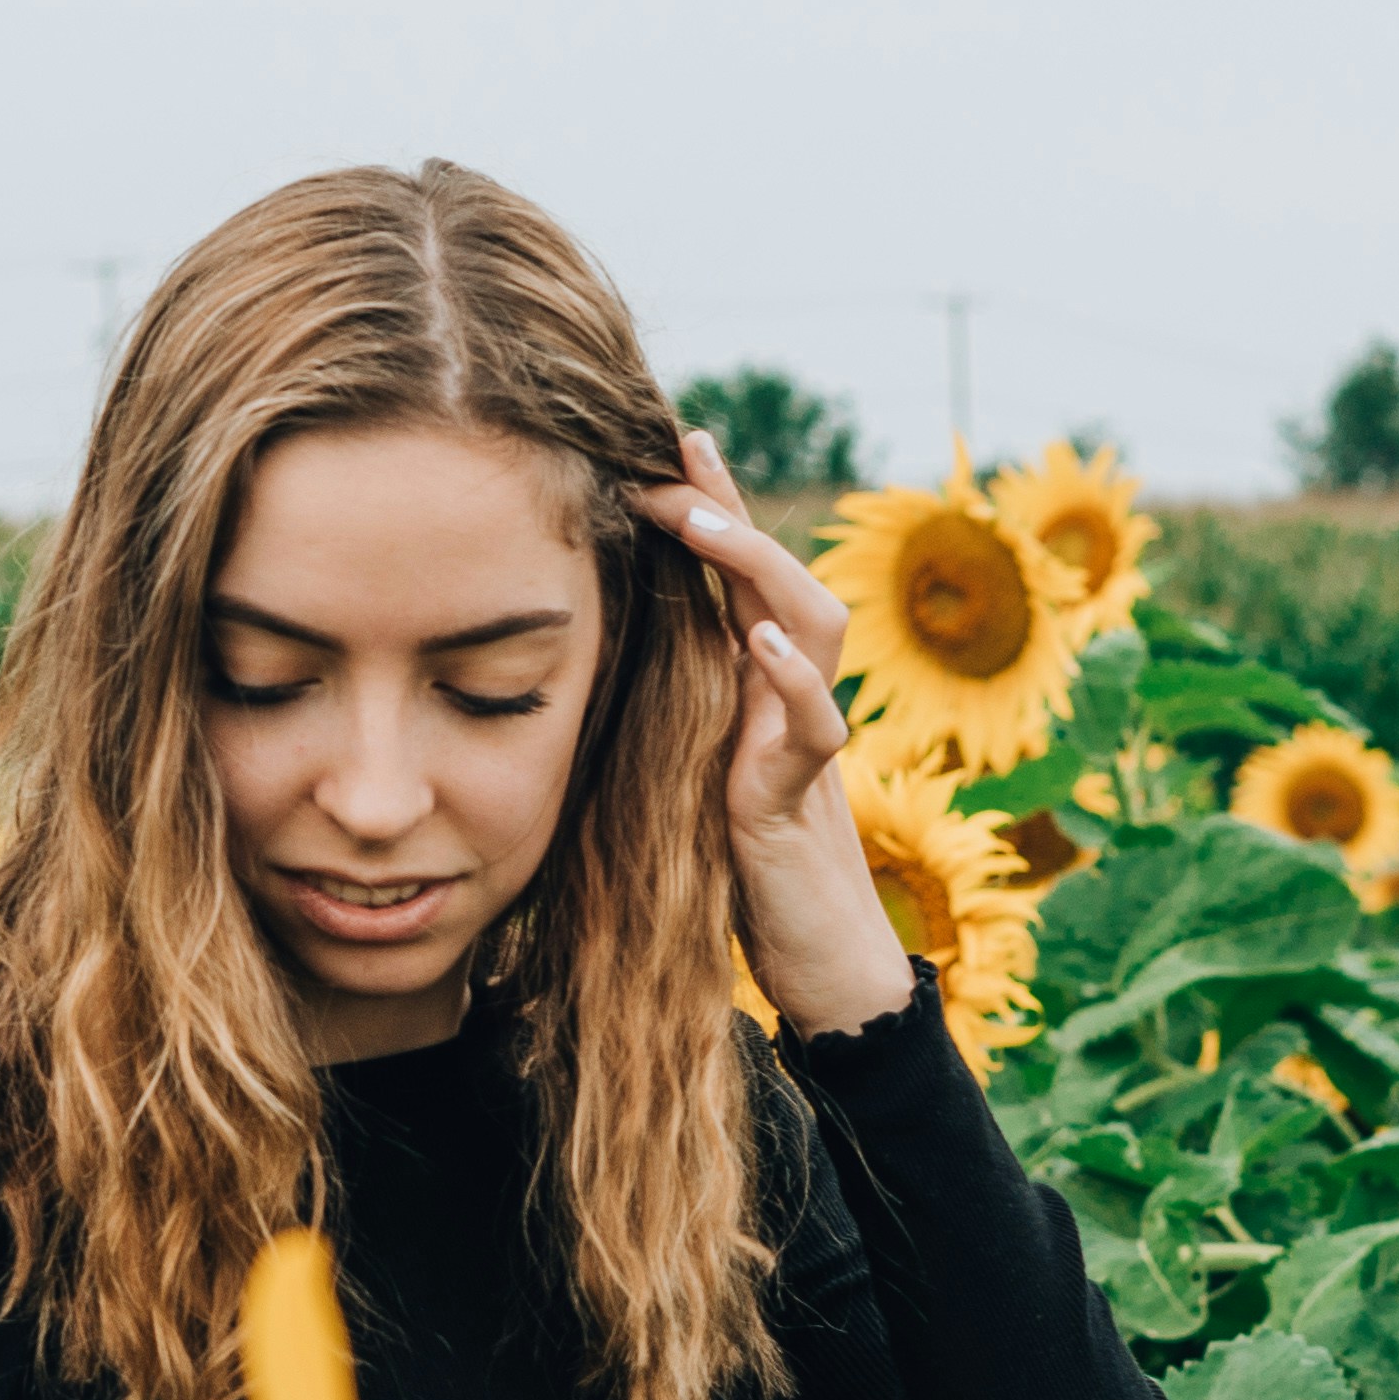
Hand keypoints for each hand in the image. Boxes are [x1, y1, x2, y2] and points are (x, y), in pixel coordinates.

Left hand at [632, 428, 917, 1039]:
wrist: (817, 961)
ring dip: (759, 567)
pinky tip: (761, 643)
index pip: (734, 573)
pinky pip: (817, 726)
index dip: (708, 502)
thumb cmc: (739, 869)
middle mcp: (789, 696)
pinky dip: (794, 680)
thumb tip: (581, 662)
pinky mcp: (802, 798)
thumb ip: (659, 714)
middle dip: (729, 508)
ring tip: (705, 524)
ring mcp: (803, 741)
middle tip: (674, 452)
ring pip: (814, 624)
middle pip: (779, 573)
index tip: (661, 438)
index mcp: (752, 683)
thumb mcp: (678, 772)